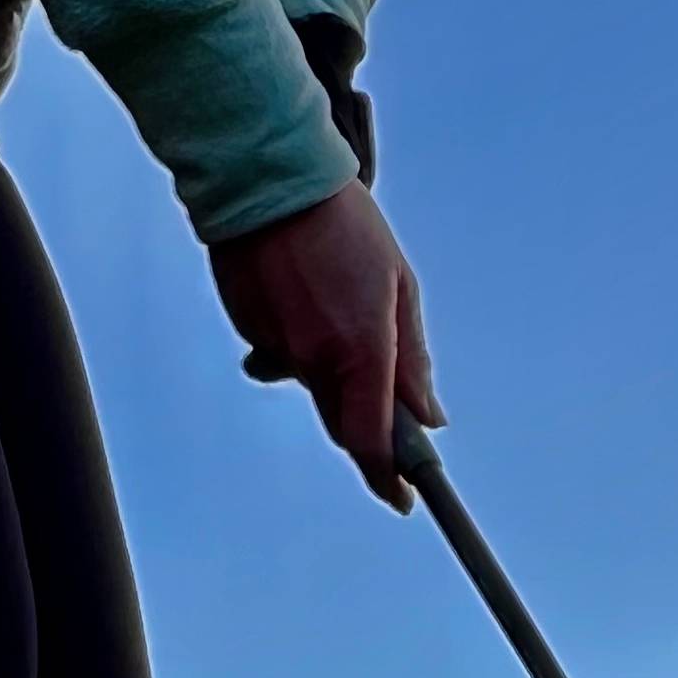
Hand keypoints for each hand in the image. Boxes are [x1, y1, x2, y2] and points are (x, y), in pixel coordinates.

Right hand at [210, 182, 441, 506]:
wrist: (267, 179)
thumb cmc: (345, 226)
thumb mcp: (399, 288)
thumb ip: (412, 361)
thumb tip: (430, 418)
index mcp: (360, 351)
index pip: (372, 441)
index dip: (388, 478)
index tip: (404, 498)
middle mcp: (314, 359)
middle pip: (342, 423)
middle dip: (366, 420)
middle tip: (385, 392)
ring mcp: (275, 347)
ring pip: (311, 387)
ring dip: (331, 372)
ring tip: (339, 308)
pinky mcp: (248, 330)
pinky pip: (282, 357)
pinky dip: (300, 343)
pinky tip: (306, 295)